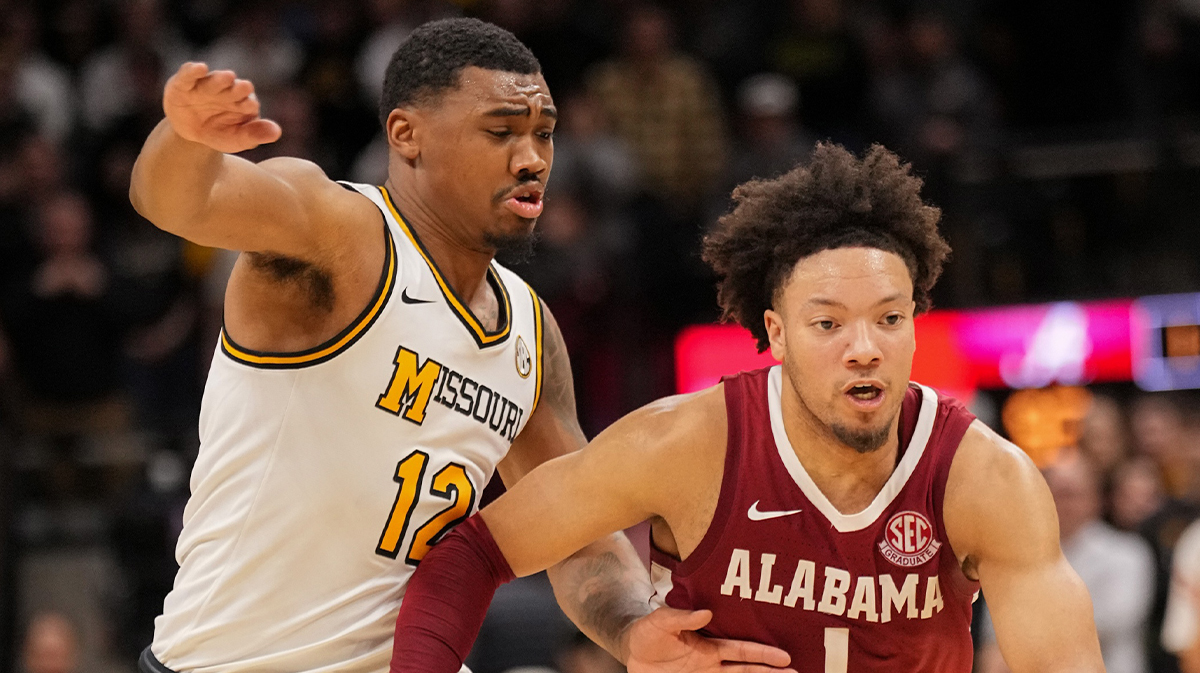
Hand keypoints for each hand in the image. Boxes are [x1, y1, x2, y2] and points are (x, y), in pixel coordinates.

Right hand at [163, 62, 281, 153]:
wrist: (190, 133)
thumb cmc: (219, 133)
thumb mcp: (237, 138)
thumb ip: (255, 134)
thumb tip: (277, 133)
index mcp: (242, 102)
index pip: (248, 102)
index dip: (249, 105)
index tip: (251, 107)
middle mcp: (226, 90)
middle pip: (234, 88)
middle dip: (239, 89)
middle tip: (245, 87)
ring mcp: (206, 85)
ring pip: (214, 80)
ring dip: (220, 79)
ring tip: (228, 77)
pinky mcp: (184, 83)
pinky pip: (188, 74)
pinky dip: (193, 70)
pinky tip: (200, 67)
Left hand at [625, 607, 794, 672]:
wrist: (630, 650)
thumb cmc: (647, 632)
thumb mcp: (660, 621)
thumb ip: (681, 617)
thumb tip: (706, 613)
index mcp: (708, 647)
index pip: (741, 651)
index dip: (763, 654)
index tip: (785, 657)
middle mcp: (711, 665)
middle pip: (747, 671)